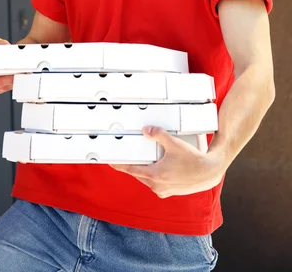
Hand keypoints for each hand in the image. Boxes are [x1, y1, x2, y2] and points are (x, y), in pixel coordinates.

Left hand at [110, 126, 224, 197]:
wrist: (209, 172)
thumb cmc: (193, 159)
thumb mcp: (174, 143)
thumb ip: (158, 134)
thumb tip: (146, 130)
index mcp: (155, 175)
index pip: (131, 170)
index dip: (119, 165)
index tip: (111, 162)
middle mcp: (157, 185)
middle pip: (138, 174)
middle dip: (133, 165)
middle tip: (129, 156)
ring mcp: (163, 190)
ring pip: (147, 179)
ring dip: (144, 170)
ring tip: (146, 159)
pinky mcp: (170, 191)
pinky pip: (156, 183)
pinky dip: (154, 174)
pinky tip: (158, 166)